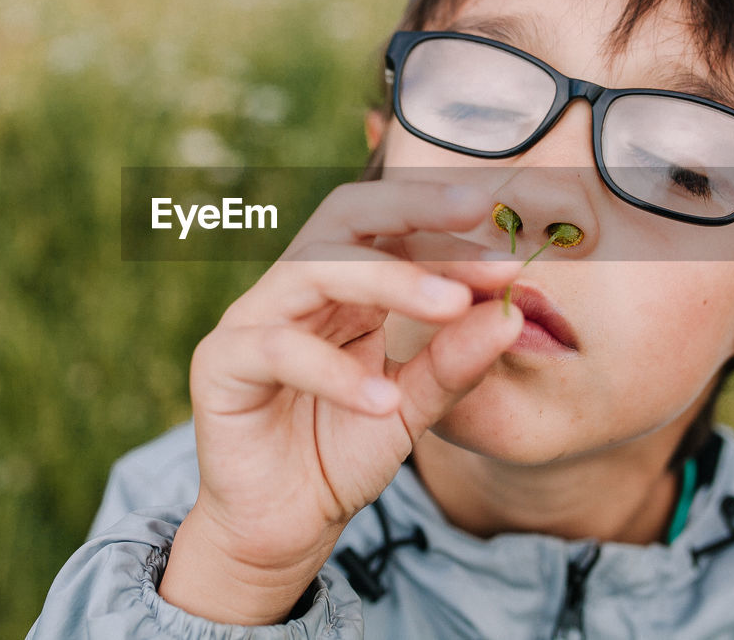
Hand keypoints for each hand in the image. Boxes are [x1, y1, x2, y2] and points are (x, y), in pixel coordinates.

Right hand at [159, 181, 524, 623]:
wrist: (284, 526)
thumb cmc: (343, 452)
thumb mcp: (415, 405)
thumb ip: (455, 362)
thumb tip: (514, 313)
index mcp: (343, 286)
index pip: (392, 228)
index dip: (449, 225)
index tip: (513, 239)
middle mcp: (295, 287)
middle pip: (346, 216)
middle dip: (413, 207)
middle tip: (477, 209)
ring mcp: (252, 319)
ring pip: (313, 269)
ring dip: (389, 280)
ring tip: (453, 304)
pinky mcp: (219, 364)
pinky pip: (279, 350)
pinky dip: (335, 373)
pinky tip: (385, 402)